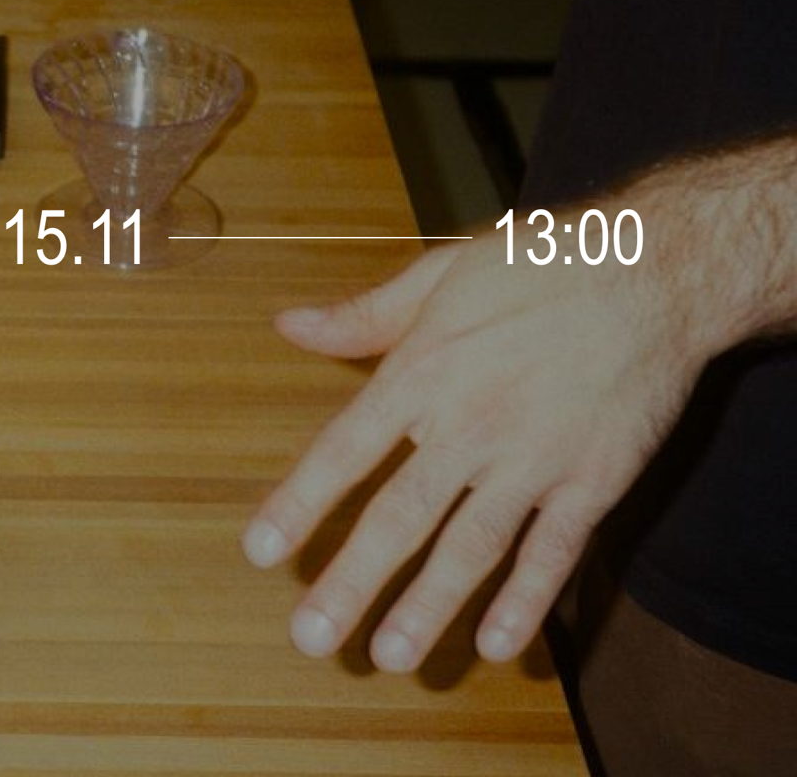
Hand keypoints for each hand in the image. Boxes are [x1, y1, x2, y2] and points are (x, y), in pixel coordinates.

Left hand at [243, 213, 714, 672]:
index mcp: (423, 371)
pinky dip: (527, 600)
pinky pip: (554, 552)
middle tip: (312, 637)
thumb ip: (364, 315)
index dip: (300, 503)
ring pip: (472, 547)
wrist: (657, 270)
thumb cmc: (541, 263)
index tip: (261, 552)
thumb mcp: (441, 273)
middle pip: (401, 516)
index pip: (345, 450)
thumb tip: (289, 325)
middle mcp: (470, 424)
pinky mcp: (592, 481)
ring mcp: (533, 460)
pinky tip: (498, 643)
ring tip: (393, 656)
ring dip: (430, 606)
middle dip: (354, 581)